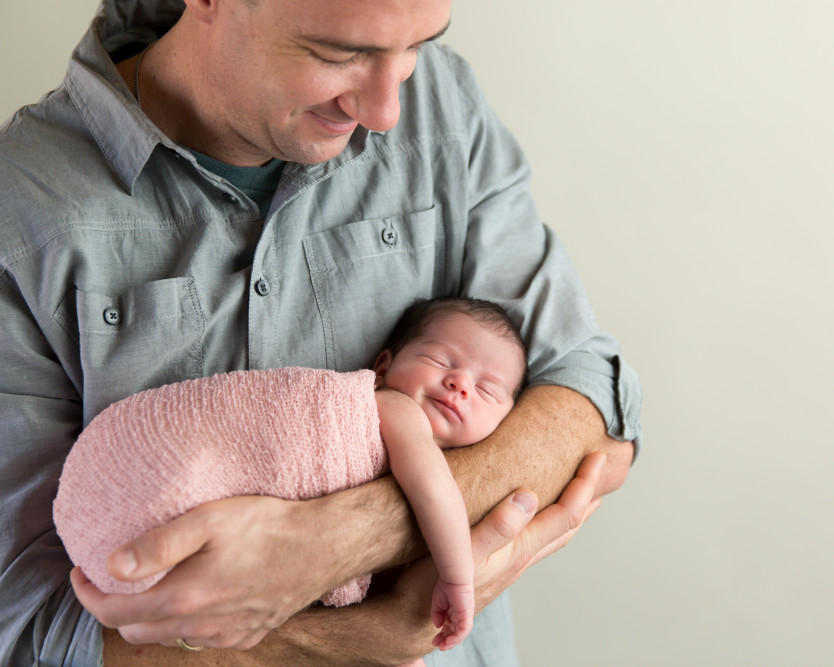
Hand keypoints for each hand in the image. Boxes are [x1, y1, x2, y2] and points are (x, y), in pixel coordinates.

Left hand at [72, 494, 352, 649]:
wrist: (325, 545)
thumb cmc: (268, 526)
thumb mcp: (209, 520)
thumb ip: (158, 545)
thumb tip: (111, 565)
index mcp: (184, 598)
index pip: (115, 611)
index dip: (88, 594)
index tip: (81, 571)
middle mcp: (201, 626)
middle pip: (138, 630)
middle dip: (115, 607)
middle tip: (112, 578)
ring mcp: (228, 635)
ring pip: (170, 637)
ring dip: (150, 617)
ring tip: (151, 585)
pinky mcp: (250, 634)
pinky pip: (204, 639)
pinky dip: (185, 623)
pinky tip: (196, 599)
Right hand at [382, 451, 604, 662]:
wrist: (412, 623)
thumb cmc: (431, 585)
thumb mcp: (463, 552)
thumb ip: (497, 527)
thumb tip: (529, 497)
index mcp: (519, 549)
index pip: (566, 514)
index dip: (585, 484)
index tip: (597, 456)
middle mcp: (520, 557)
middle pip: (568, 527)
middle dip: (588, 499)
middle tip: (601, 472)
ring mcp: (508, 564)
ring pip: (552, 537)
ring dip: (571, 515)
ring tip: (580, 496)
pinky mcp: (493, 565)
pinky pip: (534, 540)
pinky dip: (547, 524)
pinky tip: (530, 520)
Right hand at [430, 579, 473, 650]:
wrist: (452, 576)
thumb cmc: (446, 586)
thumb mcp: (438, 604)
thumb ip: (437, 615)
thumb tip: (438, 626)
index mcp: (455, 612)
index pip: (450, 628)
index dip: (442, 636)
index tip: (434, 641)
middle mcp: (462, 616)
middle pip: (455, 633)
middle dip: (446, 641)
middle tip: (437, 645)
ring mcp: (465, 616)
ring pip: (460, 634)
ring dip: (451, 642)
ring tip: (442, 647)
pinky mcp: (467, 615)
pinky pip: (463, 631)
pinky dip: (456, 638)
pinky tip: (447, 642)